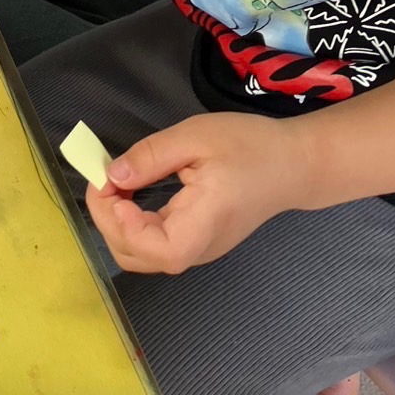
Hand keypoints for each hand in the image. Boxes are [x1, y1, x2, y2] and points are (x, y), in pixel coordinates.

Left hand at [86, 113, 302, 274]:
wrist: (292, 164)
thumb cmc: (250, 146)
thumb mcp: (197, 137)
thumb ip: (152, 156)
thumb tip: (113, 174)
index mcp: (205, 223)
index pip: (159, 251)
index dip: (124, 226)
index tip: (111, 185)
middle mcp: (199, 247)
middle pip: (139, 257)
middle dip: (108, 220)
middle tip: (102, 178)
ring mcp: (198, 249)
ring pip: (142, 255)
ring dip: (117, 223)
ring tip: (114, 183)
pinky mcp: (196, 241)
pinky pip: (154, 243)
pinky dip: (132, 222)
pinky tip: (130, 191)